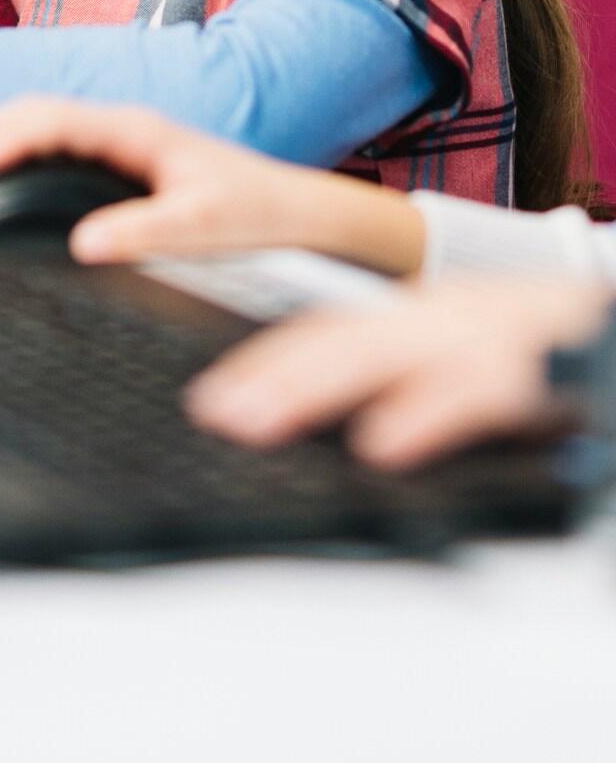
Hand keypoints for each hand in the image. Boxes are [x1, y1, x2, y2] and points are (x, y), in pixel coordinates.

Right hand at [0, 97, 348, 265]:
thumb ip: (147, 232)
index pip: (56, 120)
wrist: (299, 215)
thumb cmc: (259, 216)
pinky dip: (17, 148)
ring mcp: (122, 139)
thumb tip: (84, 244)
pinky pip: (55, 141)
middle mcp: (125, 126)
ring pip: (43, 122)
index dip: (8, 136)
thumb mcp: (205, 227)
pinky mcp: (122, 159)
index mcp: (138, 130)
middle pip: (37, 111)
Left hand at [185, 281, 612, 468]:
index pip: (330, 333)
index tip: (213, 399)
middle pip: (342, 341)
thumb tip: (349, 431)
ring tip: (254, 421)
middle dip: (272, 378)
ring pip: (386, 355)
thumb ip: (407, 377)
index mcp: (425, 318)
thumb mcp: (467, 352)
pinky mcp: (537, 370)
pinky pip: (474, 392)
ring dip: (312, 388)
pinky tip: (379, 444)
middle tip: (215, 415)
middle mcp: (446, 318)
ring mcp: (487, 338)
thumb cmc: (548, 345)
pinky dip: (422, 416)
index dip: (268, 363)